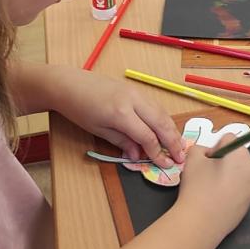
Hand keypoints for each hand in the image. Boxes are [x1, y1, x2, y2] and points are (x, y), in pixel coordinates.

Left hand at [53, 70, 184, 167]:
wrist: (69, 83)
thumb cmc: (79, 108)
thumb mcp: (98, 130)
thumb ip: (121, 141)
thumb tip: (137, 155)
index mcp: (121, 113)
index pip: (147, 136)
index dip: (157, 153)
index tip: (165, 165)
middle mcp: (134, 100)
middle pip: (161, 123)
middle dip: (173, 142)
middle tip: (181, 157)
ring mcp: (136, 92)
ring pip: (162, 112)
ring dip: (172, 130)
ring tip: (179, 145)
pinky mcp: (136, 89)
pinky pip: (155, 105)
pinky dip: (164, 119)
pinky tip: (166, 129)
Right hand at [176, 134, 249, 235]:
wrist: (201, 223)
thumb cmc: (198, 187)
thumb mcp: (192, 159)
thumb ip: (199, 148)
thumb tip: (207, 153)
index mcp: (242, 155)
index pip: (229, 139)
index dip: (215, 147)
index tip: (206, 161)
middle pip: (237, 155)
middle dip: (224, 160)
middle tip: (208, 174)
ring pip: (240, 172)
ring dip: (228, 174)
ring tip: (212, 188)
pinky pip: (241, 188)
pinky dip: (231, 189)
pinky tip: (218, 199)